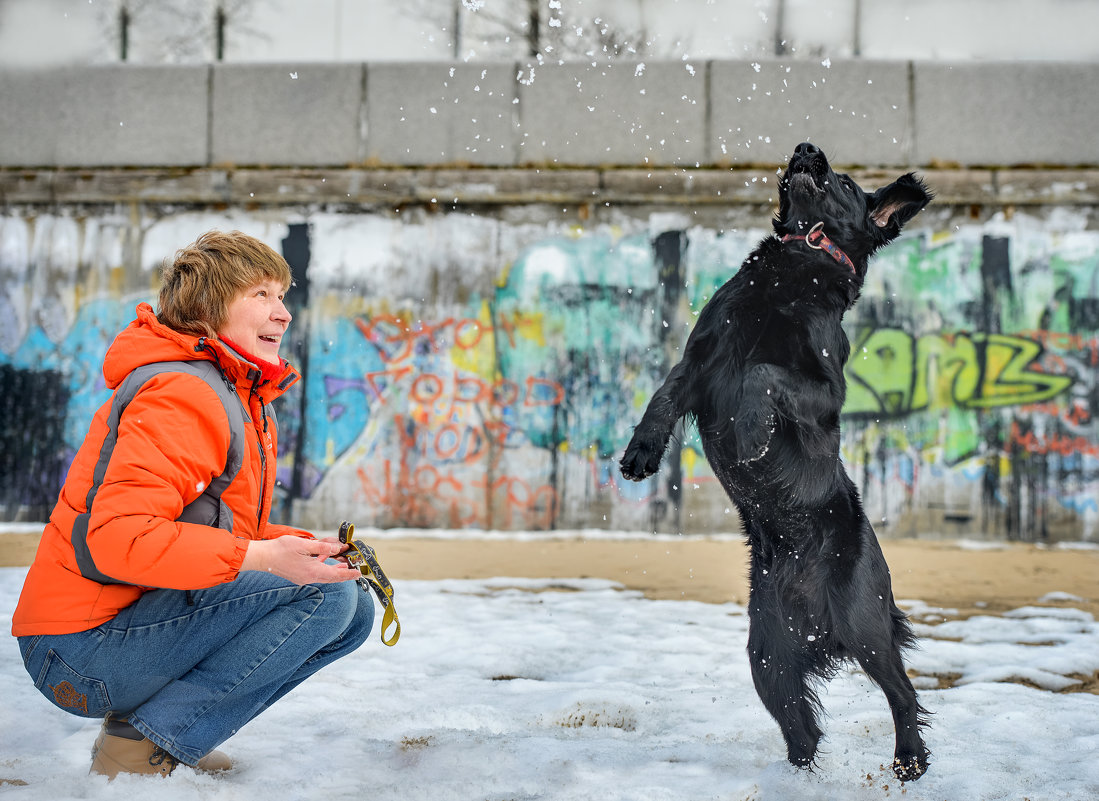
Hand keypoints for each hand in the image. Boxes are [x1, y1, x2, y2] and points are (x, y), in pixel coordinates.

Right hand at [241, 536, 362, 584]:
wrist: (262, 558)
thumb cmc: (281, 549)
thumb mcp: (305, 545)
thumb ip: (323, 547)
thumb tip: (338, 549)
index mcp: (312, 571)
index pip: (336, 575)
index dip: (348, 574)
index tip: (358, 573)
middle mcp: (309, 578)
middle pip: (331, 576)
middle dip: (343, 571)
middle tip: (354, 566)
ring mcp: (303, 578)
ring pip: (323, 574)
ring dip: (333, 568)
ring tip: (343, 562)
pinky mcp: (298, 575)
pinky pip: (315, 572)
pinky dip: (323, 565)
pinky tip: (325, 558)